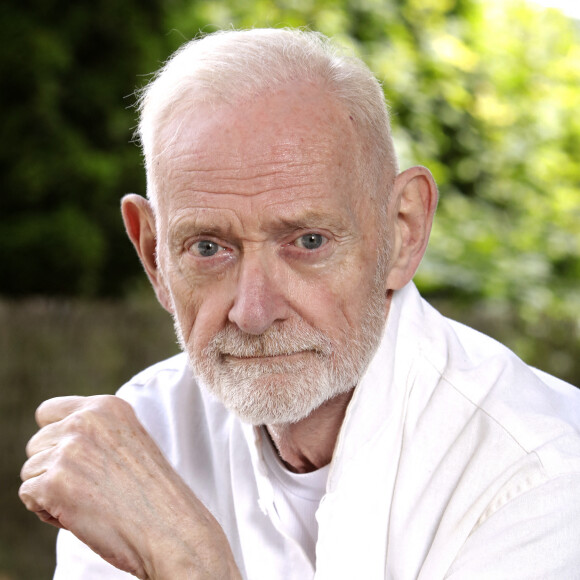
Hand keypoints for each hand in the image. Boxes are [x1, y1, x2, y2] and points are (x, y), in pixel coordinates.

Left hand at [19, 395, 240, 578]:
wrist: (169, 525)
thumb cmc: (152, 492)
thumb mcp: (129, 441)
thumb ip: (94, 432)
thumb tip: (53, 442)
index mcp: (106, 406)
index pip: (48, 411)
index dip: (54, 437)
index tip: (72, 459)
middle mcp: (85, 420)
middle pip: (36, 443)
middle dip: (52, 467)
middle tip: (88, 487)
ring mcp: (69, 449)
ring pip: (31, 470)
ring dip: (50, 491)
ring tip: (87, 502)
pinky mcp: (54, 481)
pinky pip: (29, 494)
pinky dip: (46, 511)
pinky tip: (78, 515)